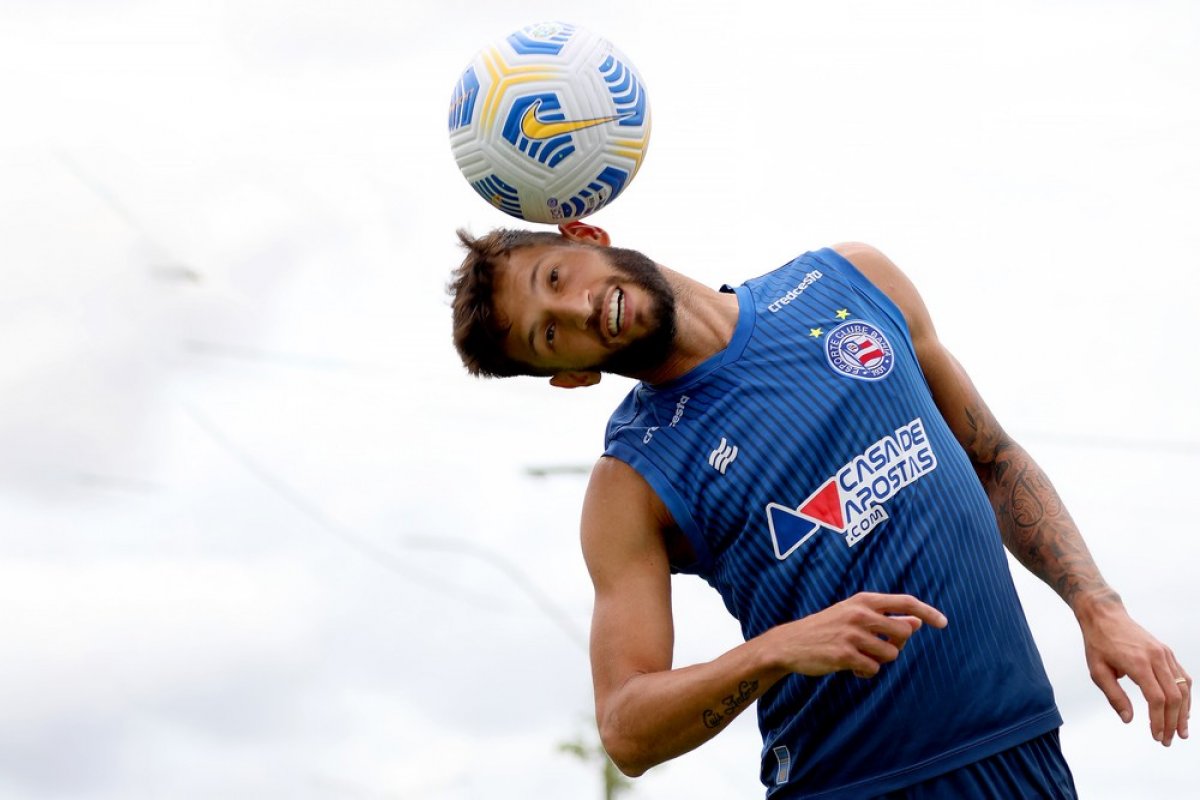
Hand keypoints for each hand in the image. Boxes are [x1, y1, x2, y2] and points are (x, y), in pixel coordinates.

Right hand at [767, 592, 947, 678]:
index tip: (944, 623)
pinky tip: (851, 667)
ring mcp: (852, 634)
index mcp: (863, 600)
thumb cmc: (826, 628)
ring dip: (879, 660)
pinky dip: (866, 672)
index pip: (905, 602)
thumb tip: (917, 622)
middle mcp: (859, 613)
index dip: (928, 612)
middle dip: (897, 645)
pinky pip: (873, 669)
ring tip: (860, 657)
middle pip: (904, 632)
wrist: (790, 643)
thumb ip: (884, 616)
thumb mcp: (853, 614)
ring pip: (891, 654)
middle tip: (879, 647)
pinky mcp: (845, 655)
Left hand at [1080, 603, 1190, 745]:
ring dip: (1184, 712)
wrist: (1104, 615)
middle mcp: (1156, 658)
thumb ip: (1114, 696)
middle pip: (1174, 696)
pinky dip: (1186, 695)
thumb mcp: (1097, 671)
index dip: (1159, 720)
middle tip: (1168, 740)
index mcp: (1138, 663)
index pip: (1156, 698)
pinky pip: (1182, 676)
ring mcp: (1165, 654)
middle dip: (1174, 722)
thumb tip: (1129, 719)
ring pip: (1183, 688)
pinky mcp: (1167, 652)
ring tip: (1181, 731)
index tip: (1156, 736)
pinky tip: (1183, 710)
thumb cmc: (1098, 643)